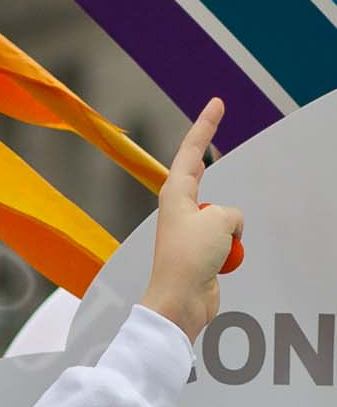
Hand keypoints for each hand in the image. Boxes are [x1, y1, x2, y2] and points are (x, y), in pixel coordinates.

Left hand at [139, 99, 243, 343]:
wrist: (180, 301)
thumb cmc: (189, 259)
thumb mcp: (220, 220)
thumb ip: (230, 213)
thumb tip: (229, 229)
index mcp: (175, 195)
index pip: (192, 152)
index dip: (205, 126)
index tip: (216, 105)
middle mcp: (180, 210)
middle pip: (201, 175)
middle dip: (209, 157)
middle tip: (215, 121)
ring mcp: (190, 231)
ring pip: (223, 216)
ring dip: (229, 231)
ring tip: (214, 250)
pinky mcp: (201, 252)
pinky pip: (227, 240)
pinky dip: (230, 250)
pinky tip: (218, 264)